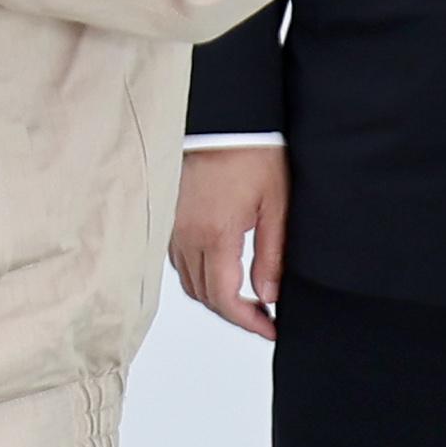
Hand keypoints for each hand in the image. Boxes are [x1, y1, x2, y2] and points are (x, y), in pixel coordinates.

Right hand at [169, 146, 287, 338]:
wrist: (223, 118)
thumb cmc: (251, 153)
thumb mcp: (275, 205)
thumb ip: (271, 254)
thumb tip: (269, 294)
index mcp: (215, 235)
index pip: (225, 298)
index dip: (249, 321)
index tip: (270, 328)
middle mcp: (187, 236)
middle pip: (204, 296)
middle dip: (234, 313)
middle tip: (263, 318)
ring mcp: (174, 228)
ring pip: (189, 281)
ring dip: (215, 296)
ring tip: (246, 299)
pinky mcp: (171, 218)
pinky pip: (179, 261)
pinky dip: (199, 276)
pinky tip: (222, 271)